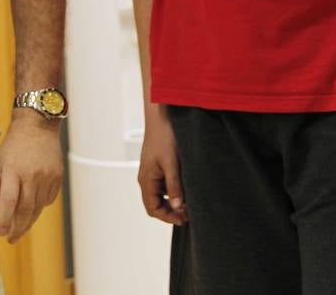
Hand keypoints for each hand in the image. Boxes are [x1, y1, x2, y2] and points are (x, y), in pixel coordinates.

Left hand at [0, 111, 62, 242]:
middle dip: (18, 228)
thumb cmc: (15, 144)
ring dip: (29, 220)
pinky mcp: (57, 177)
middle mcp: (32, 175)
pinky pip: (48, 199)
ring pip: (39, 208)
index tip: (1, 233)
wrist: (38, 125)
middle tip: (11, 239)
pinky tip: (33, 208)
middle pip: (26, 210)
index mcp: (14, 171)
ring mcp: (47, 176)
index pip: (8, 202)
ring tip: (20, 227)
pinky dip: (40, 207)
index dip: (5, 221)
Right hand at [137, 104, 186, 224]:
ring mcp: (152, 172)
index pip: (153, 208)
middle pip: (156, 204)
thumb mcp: (171, 164)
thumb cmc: (164, 136)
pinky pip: (165, 184)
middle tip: (188, 213)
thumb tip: (177, 206)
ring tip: (189, 201)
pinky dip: (174, 190)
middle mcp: (147, 178)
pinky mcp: (159, 166)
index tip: (183, 218)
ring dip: (173, 201)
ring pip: (161, 195)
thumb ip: (174, 186)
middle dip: (171, 211)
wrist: (162, 116)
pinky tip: (186, 187)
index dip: (168, 217)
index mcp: (146, 180)